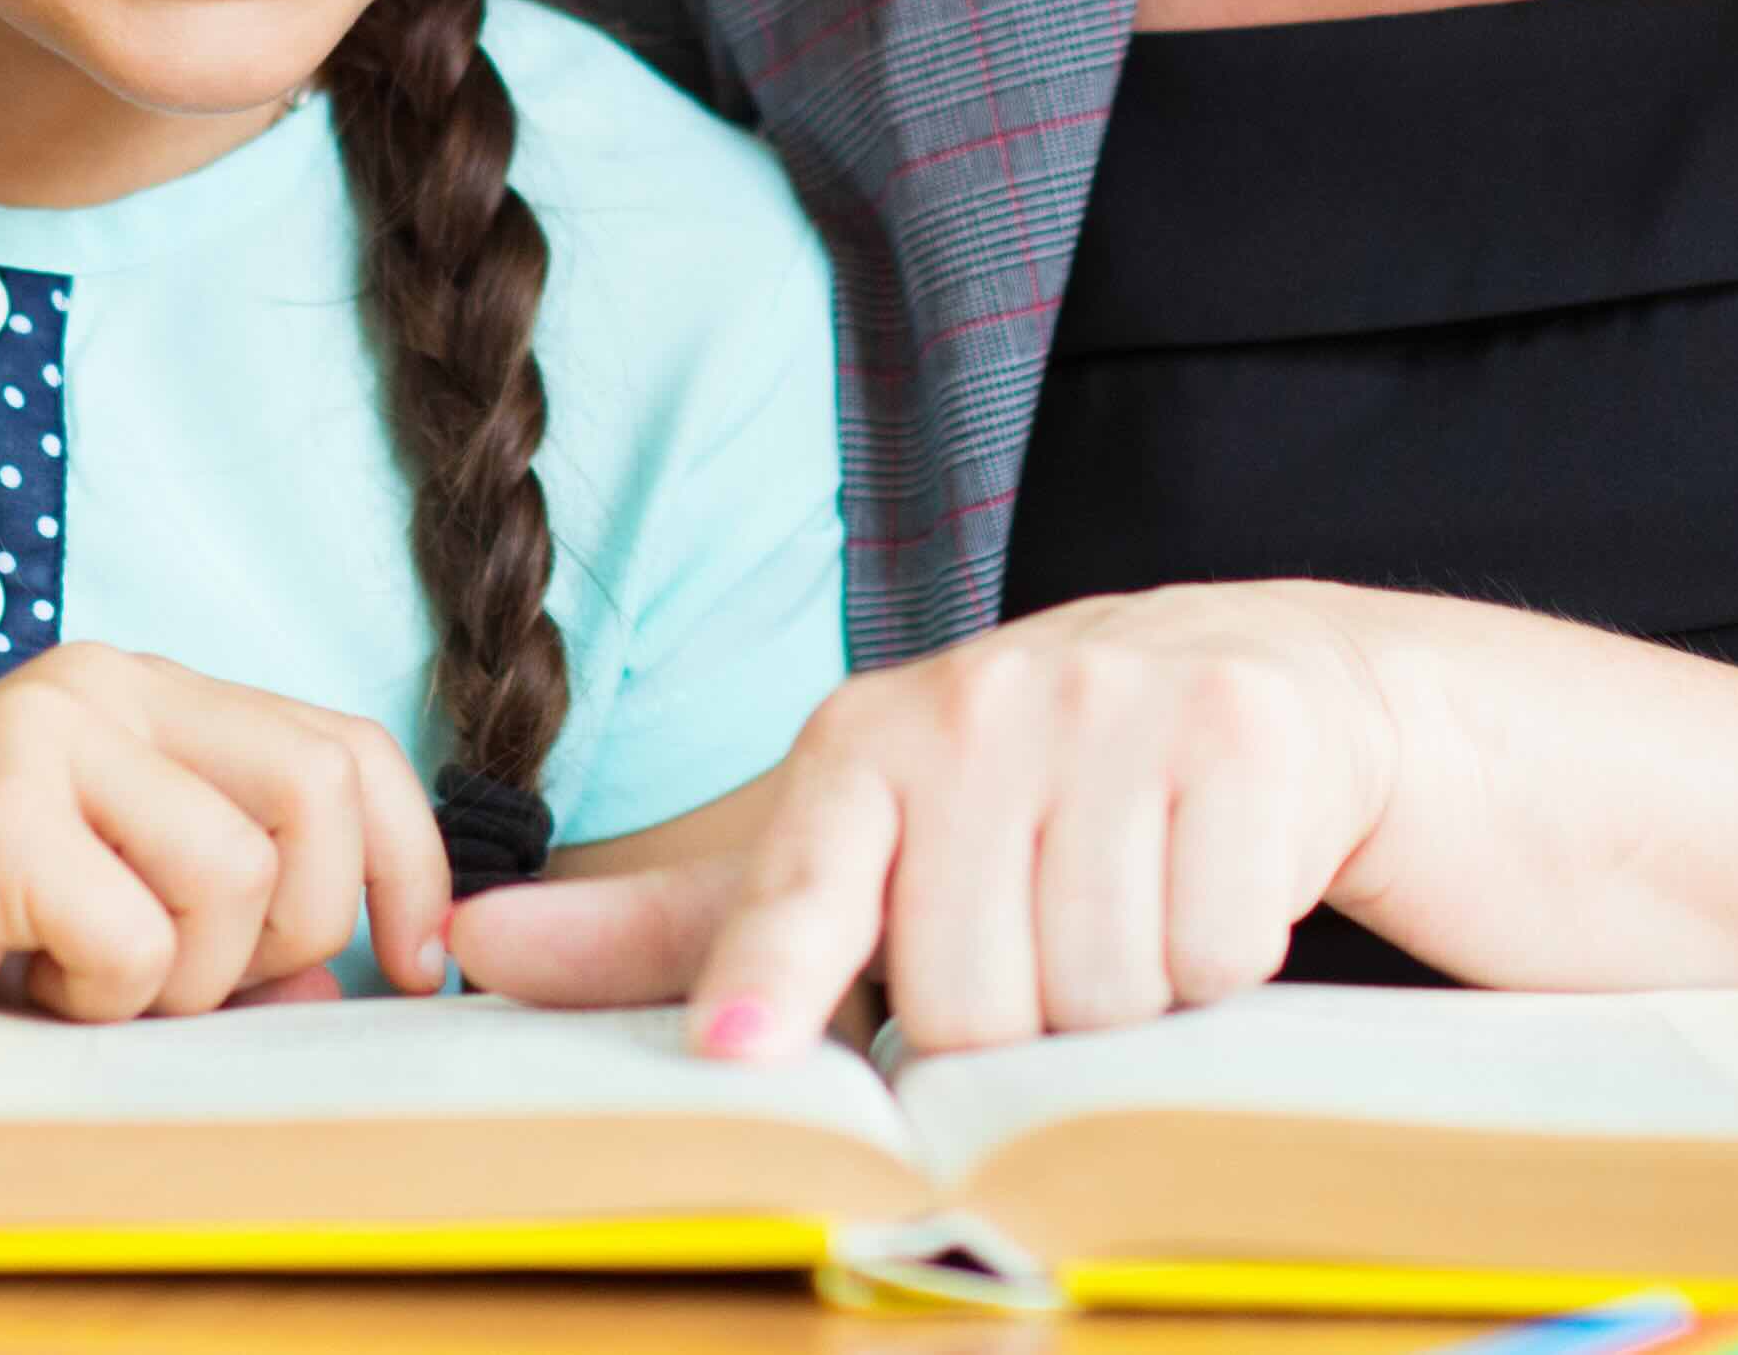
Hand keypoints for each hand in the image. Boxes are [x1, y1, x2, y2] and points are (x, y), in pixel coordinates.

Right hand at [0, 645, 453, 1064]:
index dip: (411, 859)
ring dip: (184, 981)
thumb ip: (234, 909)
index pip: (346, 744)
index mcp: (152, 692)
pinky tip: (31, 985)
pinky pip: (137, 946)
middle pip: (316, 793)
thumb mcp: (118, 893)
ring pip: (236, 880)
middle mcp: (107, 688)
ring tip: (89, 978)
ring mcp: (49, 742)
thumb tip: (354, 971)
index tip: (417, 965)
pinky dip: (102, 1003)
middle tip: (209, 986)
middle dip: (301, 927)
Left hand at [451, 584, 1405, 1056]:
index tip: (739, 1052)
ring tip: (1127, 913)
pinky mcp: (1240, 733)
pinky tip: (1208, 888)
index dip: (771, 975)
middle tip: (1045, 950)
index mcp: (864, 741)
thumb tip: (478, 946)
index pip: (800, 878)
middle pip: (967, 998)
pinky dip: (1218, 965)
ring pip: (1094, 992)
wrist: (1259, 684)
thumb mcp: (862, 847)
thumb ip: (685, 923)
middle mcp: (977, 704)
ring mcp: (1112, 708)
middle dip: (1016, 1025)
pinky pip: (1209, 956)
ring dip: (1122, 1002)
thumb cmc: (1029, 796)